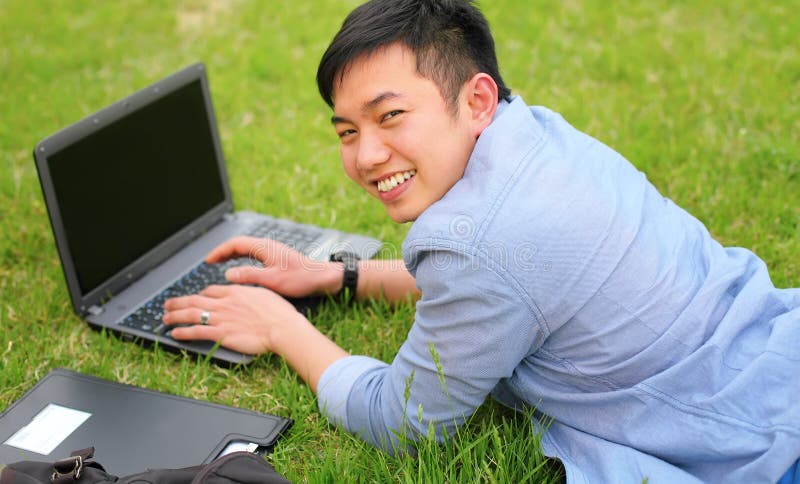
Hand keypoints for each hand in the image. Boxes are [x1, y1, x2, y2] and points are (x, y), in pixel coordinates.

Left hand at [162, 284, 306, 354]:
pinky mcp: (221, 333)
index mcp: (235, 292)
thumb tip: (246, 293)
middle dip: (179, 302)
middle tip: (168, 304)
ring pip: (191, 314)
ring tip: (165, 318)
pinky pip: (196, 331)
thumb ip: (250, 292)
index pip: (211, 291)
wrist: (282, 327)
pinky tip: (175, 333)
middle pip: (195, 300)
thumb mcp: (265, 294)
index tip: (195, 297)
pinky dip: (183, 331)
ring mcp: (221, 318)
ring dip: (175, 315)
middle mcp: (224, 303)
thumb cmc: (279, 313)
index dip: (200, 294)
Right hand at [206, 236, 342, 297]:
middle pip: (239, 244)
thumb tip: (228, 274)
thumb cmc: (300, 279)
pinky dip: (242, 259)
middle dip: (222, 252)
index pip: (235, 244)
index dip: (219, 251)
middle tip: (209, 262)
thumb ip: (249, 276)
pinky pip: (253, 255)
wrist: (321, 278)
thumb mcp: (272, 280)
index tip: (208, 260)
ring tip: (219, 264)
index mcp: (264, 247)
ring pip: (246, 249)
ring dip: (231, 255)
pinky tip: (239, 268)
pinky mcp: (276, 258)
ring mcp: (272, 251)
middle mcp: (267, 246)